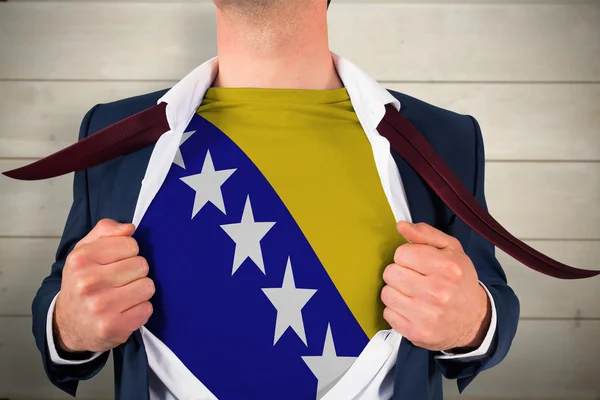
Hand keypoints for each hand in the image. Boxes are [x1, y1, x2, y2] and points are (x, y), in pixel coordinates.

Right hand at [54, 219, 154, 352]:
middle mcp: (87, 283)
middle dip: (135, 272)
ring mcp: (100, 307)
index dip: (128, 253)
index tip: (116, 262)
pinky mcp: (114, 326)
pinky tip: (124, 311)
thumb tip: (129, 228)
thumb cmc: (81, 283)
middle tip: (119, 281)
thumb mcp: (84, 251)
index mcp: (80, 259)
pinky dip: (140, 309)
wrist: (68, 324)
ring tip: (123, 295)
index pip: (131, 244)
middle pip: (141, 265)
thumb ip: (105, 231)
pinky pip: (147, 308)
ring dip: (140, 291)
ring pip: (148, 286)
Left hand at [381, 221, 490, 351]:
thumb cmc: (460, 282)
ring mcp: (426, 315)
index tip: (417, 263)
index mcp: (447, 267)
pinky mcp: (416, 332)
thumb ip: (425, 234)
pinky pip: (388, 313)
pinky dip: (396, 311)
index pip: (402, 253)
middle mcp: (437, 291)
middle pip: (390, 272)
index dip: (407, 257)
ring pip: (386, 293)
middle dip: (400, 274)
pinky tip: (411, 309)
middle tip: (414, 279)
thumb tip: (401, 226)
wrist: (474, 321)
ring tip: (412, 294)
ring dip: (396, 292)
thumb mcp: (451, 251)